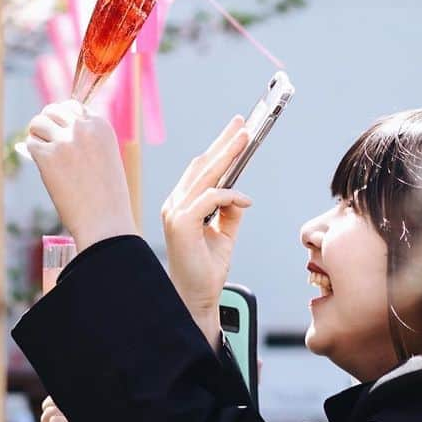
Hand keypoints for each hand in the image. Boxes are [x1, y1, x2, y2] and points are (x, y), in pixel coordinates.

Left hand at [26, 103, 135, 252]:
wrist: (105, 221)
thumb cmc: (108, 196)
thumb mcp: (106, 158)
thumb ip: (87, 140)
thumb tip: (56, 132)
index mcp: (101, 126)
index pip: (74, 106)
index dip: (64, 119)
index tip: (61, 131)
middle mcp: (83, 128)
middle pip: (53, 110)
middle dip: (47, 123)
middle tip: (46, 139)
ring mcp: (64, 141)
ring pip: (38, 123)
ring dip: (36, 135)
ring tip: (42, 151)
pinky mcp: (48, 157)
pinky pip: (31, 144)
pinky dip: (32, 153)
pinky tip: (41, 164)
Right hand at [161, 117, 251, 349]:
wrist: (197, 297)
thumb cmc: (206, 269)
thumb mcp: (224, 234)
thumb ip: (229, 212)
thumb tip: (239, 196)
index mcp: (181, 204)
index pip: (200, 169)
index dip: (218, 149)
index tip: (236, 132)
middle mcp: (175, 204)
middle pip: (202, 164)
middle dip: (224, 142)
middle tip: (242, 124)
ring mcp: (175, 212)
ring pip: (205, 175)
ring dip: (228, 155)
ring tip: (245, 138)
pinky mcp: (181, 222)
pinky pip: (210, 198)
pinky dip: (230, 196)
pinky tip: (244, 201)